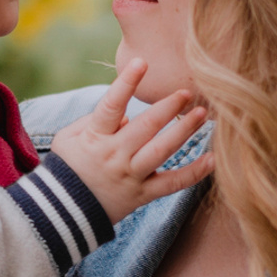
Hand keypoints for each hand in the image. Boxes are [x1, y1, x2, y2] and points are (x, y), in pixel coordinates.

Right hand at [49, 56, 211, 224]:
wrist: (63, 213)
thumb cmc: (67, 167)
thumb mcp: (68, 139)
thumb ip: (93, 120)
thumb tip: (127, 115)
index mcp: (95, 137)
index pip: (111, 106)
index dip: (126, 83)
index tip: (141, 62)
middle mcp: (115, 156)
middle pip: (146, 128)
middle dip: (167, 107)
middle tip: (186, 91)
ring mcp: (130, 176)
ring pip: (162, 152)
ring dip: (184, 131)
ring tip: (201, 115)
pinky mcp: (143, 195)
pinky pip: (172, 184)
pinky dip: (194, 173)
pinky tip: (212, 159)